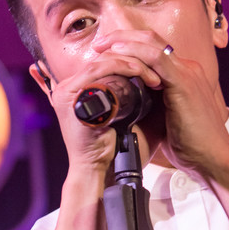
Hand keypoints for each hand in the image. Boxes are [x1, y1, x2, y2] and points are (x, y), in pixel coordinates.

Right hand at [44, 45, 164, 173]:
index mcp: (84, 91)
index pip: (109, 62)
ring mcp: (68, 90)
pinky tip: (139, 71)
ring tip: (153, 75)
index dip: (135, 61)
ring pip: (103, 60)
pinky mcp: (69, 94)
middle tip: (160, 70)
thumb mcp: (132, 119)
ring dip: (132, 63)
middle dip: (136, 60)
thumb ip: (140, 100)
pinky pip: (97, 70)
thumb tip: (161, 81)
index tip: (159, 71)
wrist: (104, 172)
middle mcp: (72, 87)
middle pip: (106, 57)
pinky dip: (120, 67)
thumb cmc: (119, 151)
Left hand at [101, 30, 228, 177]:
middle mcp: (188, 69)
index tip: (106, 54)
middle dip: (121, 37)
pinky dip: (135, 53)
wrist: (214, 160)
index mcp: (185, 77)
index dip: (130, 47)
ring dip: (123, 41)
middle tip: (98, 43)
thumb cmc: (192, 148)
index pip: (155, 51)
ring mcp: (187, 74)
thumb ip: (153, 108)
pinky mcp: (184, 83)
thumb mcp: (167, 122)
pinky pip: (156, 58)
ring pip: (152, 44)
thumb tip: (131, 108)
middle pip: (152, 40)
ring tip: (101, 45)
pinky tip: (116, 54)